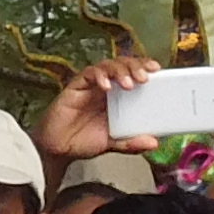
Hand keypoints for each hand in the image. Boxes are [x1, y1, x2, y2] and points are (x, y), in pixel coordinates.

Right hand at [33, 50, 162, 168]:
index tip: (157, 69)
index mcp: (118, 98)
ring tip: (128, 83)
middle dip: (135, 66)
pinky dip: (98, 76)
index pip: (134, 73)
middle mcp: (106, 88)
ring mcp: (91, 85)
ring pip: (107, 65)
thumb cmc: (82, 141)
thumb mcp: (113, 144)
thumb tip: (153, 143)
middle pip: (122, 64)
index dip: (144, 67)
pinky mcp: (76, 87)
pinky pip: (88, 74)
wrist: (57, 149)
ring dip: (119, 71)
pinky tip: (105, 86)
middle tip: (144, 77)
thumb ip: (131, 143)